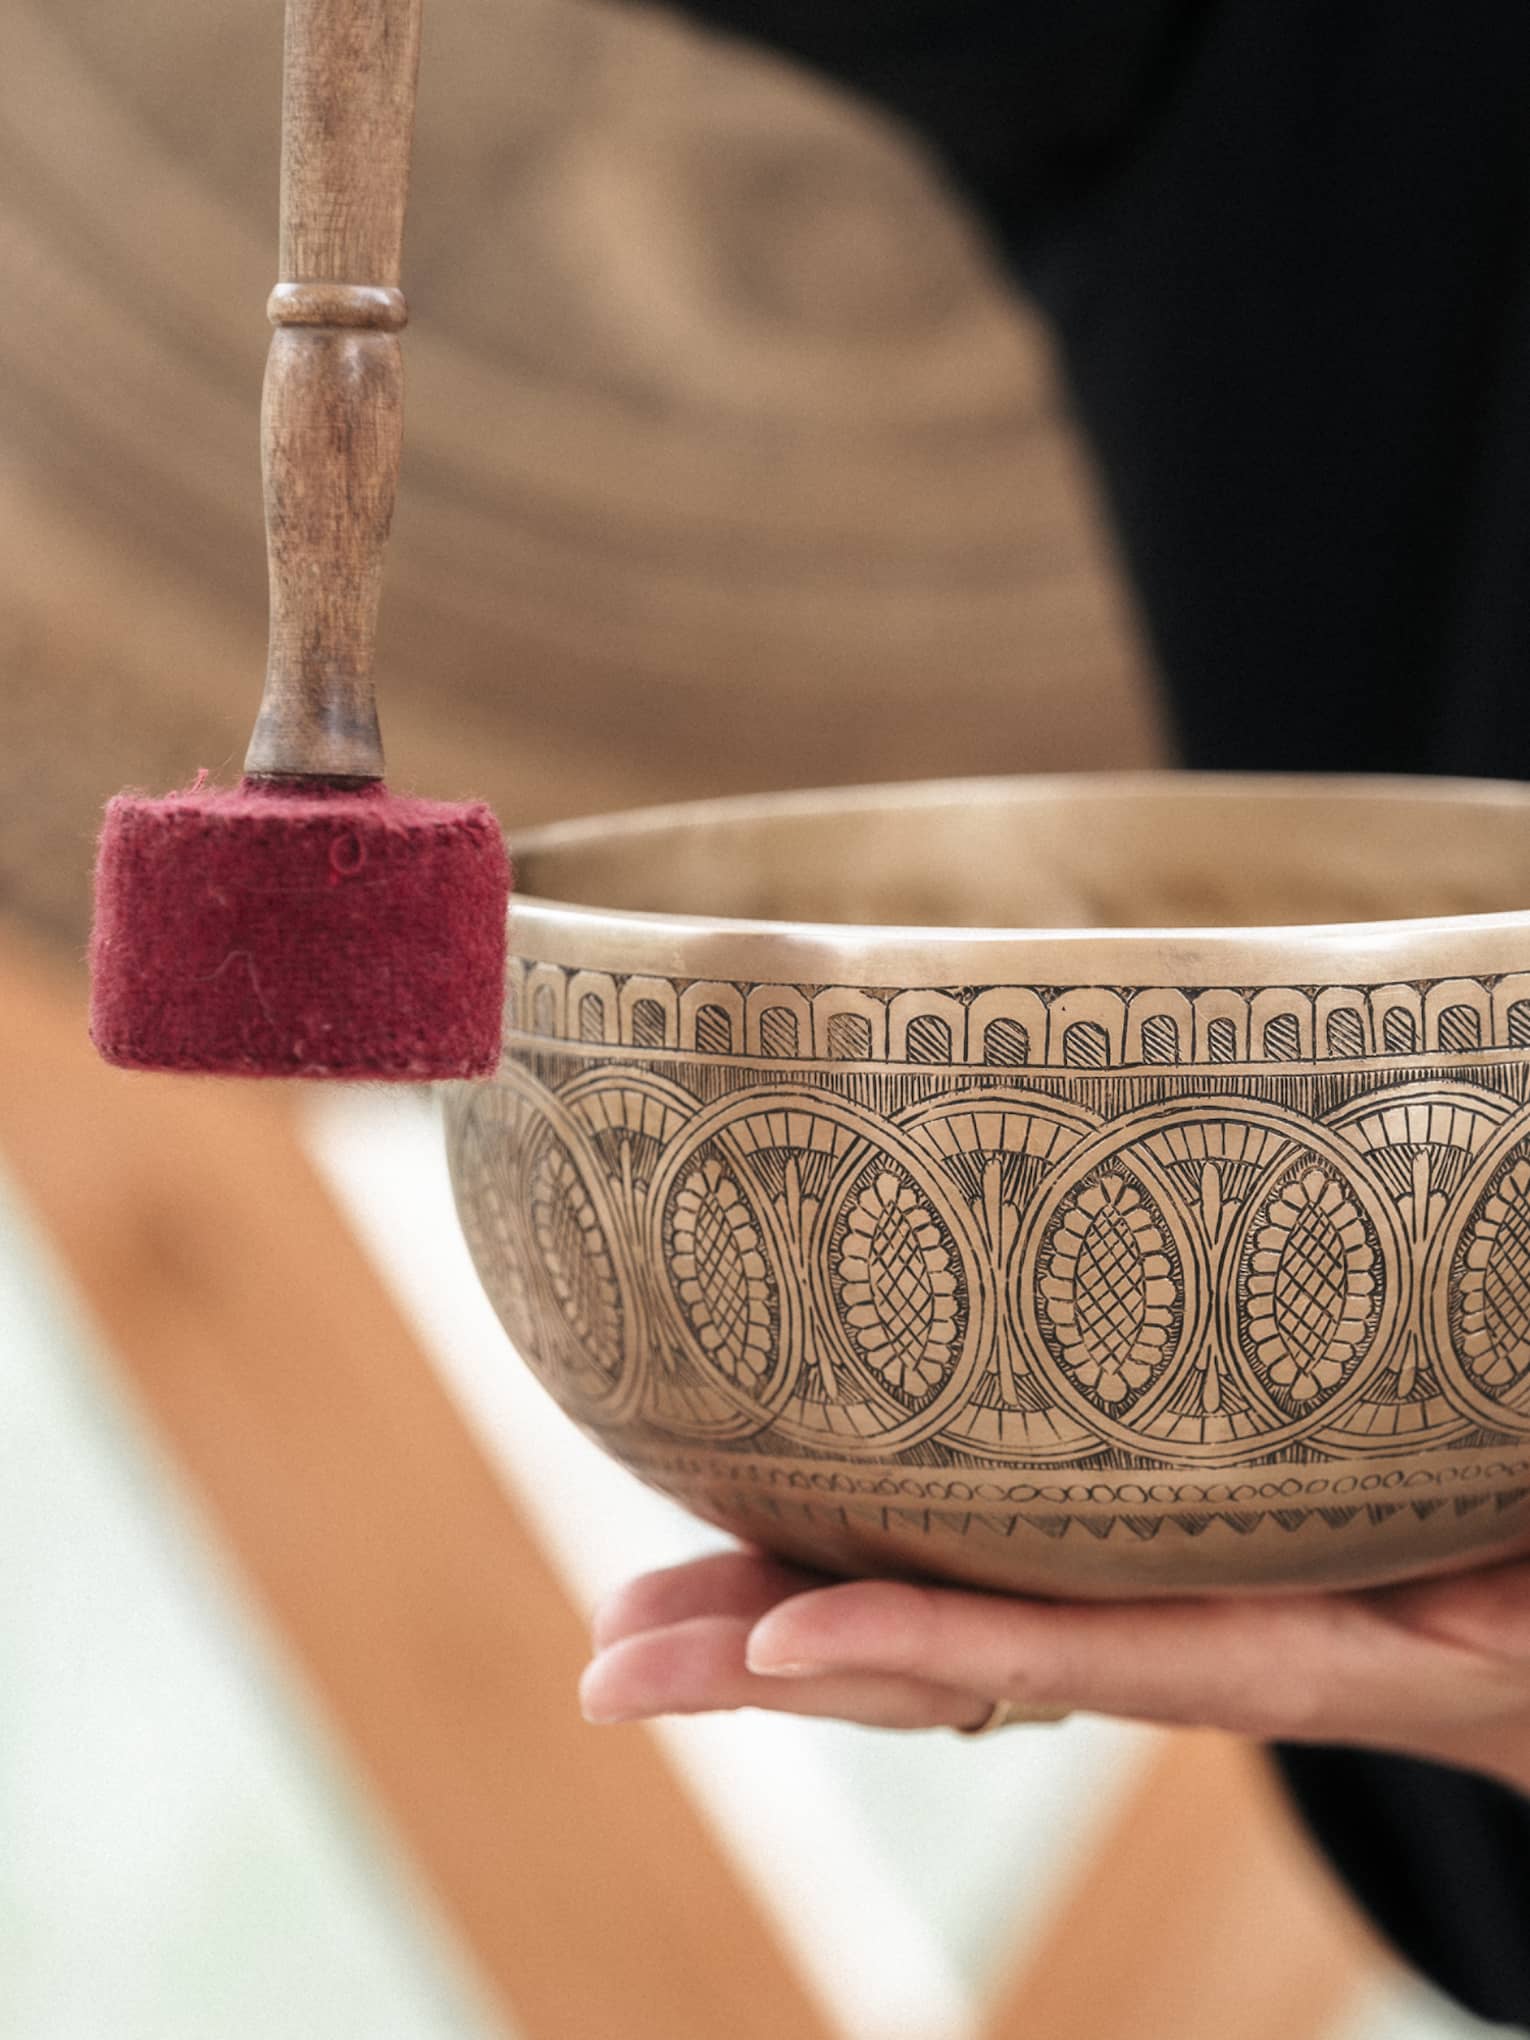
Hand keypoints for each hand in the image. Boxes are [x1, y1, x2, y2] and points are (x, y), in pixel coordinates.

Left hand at [581, 1544, 1529, 1789]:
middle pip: (943, 1662)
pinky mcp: (1105, 1570)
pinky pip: (966, 1584)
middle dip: (766, 1663)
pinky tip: (752, 1567)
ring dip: (766, 1628)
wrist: (1514, 1626)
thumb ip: (1493, 1585)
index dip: (920, 1652)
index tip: (777, 1648)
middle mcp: (1163, 1637)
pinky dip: (847, 1577)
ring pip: (927, 1629)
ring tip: (627, 1629)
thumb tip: (1488, 1611)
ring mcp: (1120, 1608)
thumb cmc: (1518, 1568)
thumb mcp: (1519, 1578)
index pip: (1068, 1652)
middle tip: (611, 1662)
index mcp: (1265, 1641)